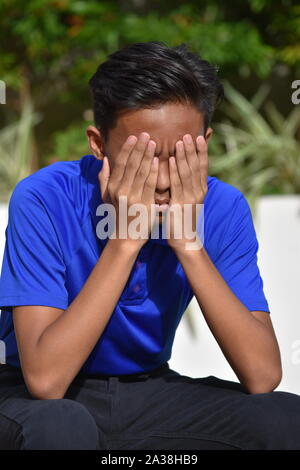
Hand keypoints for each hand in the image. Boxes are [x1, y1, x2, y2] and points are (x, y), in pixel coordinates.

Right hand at [98, 132, 158, 250]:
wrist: (126, 237)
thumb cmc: (118, 215)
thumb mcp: (106, 197)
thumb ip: (104, 177)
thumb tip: (105, 159)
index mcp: (112, 187)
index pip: (121, 163)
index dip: (128, 148)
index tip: (134, 136)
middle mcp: (120, 190)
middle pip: (131, 165)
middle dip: (139, 148)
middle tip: (146, 134)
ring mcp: (132, 198)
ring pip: (141, 172)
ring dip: (147, 156)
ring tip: (153, 143)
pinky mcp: (143, 205)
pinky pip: (149, 185)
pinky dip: (153, 172)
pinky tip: (158, 161)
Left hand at [166, 134, 207, 251]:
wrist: (184, 240)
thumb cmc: (182, 220)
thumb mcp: (186, 200)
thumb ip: (185, 186)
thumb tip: (181, 171)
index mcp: (200, 190)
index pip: (202, 166)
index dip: (201, 152)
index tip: (198, 137)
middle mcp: (198, 192)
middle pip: (196, 166)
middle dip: (192, 149)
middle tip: (188, 134)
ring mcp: (191, 198)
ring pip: (188, 172)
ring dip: (184, 156)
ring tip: (180, 141)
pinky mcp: (181, 204)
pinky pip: (177, 184)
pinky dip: (174, 170)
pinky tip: (171, 159)